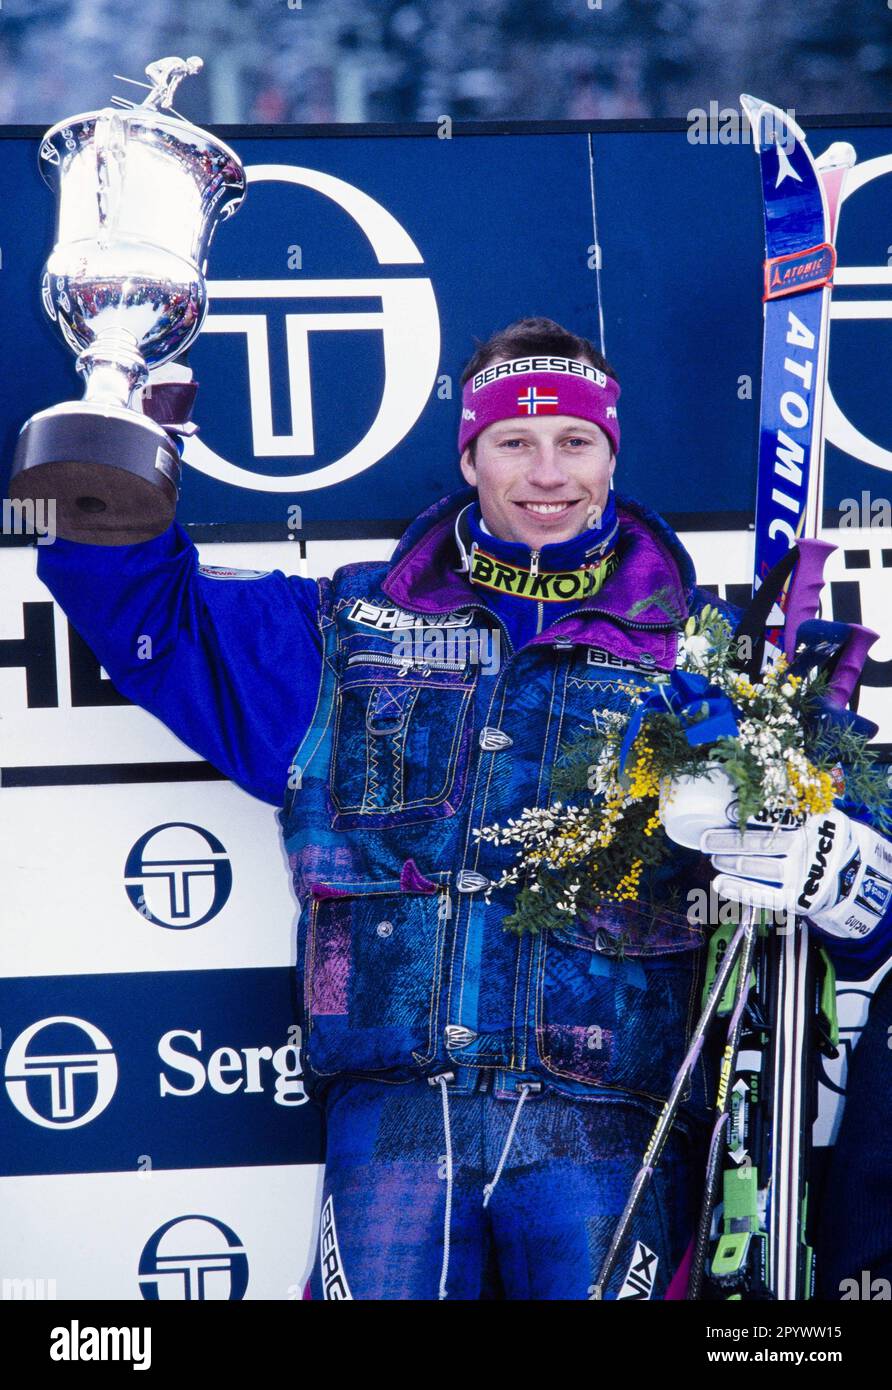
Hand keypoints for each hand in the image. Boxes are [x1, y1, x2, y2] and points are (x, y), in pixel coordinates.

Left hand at [701, 810, 891, 939]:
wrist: (851, 871)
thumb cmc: (820, 837)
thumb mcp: (813, 814)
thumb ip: (786, 805)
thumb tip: (743, 787)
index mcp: (807, 822)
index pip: (769, 817)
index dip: (744, 815)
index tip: (723, 812)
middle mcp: (804, 847)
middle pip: (758, 842)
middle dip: (726, 841)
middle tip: (704, 840)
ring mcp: (800, 874)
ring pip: (757, 867)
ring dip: (730, 862)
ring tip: (712, 858)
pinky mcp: (797, 898)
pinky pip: (763, 895)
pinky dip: (739, 889)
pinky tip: (719, 883)